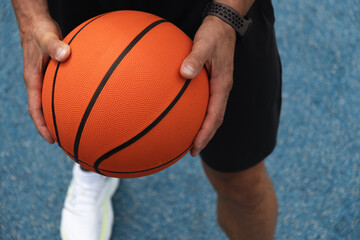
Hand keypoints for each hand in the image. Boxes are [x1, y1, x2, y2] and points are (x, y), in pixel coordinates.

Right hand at [20, 17, 69, 142]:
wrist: (37, 25)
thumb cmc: (41, 32)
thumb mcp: (47, 38)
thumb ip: (55, 46)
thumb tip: (65, 54)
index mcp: (33, 80)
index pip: (35, 109)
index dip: (42, 125)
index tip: (52, 140)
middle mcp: (38, 84)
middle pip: (44, 111)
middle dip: (53, 128)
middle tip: (67, 143)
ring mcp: (45, 81)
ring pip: (51, 104)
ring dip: (60, 117)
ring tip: (75, 131)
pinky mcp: (53, 76)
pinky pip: (59, 94)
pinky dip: (68, 103)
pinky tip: (82, 107)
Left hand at [180, 16, 236, 155]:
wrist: (222, 26)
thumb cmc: (214, 34)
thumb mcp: (204, 43)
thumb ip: (195, 58)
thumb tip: (184, 73)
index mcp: (223, 86)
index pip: (216, 116)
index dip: (206, 133)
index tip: (195, 147)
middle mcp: (222, 90)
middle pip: (215, 120)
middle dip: (204, 137)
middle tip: (191, 151)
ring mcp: (217, 87)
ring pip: (211, 113)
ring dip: (202, 128)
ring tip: (188, 140)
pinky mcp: (211, 83)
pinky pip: (206, 103)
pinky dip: (198, 114)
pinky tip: (185, 115)